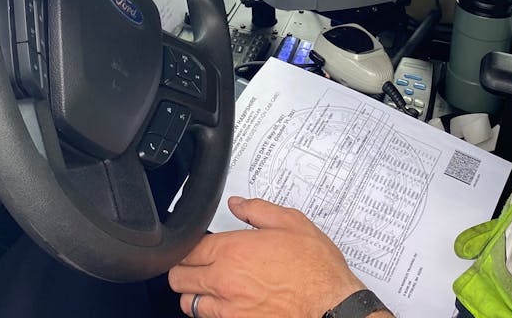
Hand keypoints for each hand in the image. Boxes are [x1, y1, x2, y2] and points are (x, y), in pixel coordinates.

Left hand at [169, 196, 369, 317]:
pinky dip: (211, 313)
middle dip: (184, 269)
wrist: (332, 306)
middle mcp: (224, 281)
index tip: (198, 245)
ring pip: (189, 304)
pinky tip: (224, 304)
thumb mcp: (291, 222)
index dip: (190, 245)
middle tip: (197, 265)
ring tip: (208, 286)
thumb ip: (257, 209)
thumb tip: (237, 204)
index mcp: (233, 251)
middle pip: (179, 278)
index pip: (188, 249)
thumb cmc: (316, 268)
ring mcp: (229, 309)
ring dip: (194, 294)